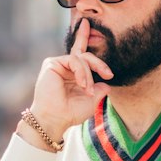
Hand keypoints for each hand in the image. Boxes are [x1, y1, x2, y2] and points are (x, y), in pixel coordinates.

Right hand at [23, 19, 113, 144]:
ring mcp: (58, 64)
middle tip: (108, 74)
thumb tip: (107, 83)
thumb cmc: (70, 113)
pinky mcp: (52, 63)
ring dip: (88, 75)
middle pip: (85, 54)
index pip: (81, 54)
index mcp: (72, 73)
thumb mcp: (91, 100)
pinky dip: (81, 72)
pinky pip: (73, 60)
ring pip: (81, 59)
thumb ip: (99, 89)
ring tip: (87, 90)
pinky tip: (82, 84)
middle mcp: (65, 67)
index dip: (85, 40)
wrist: (55, 119)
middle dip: (98, 64)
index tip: (99, 50)